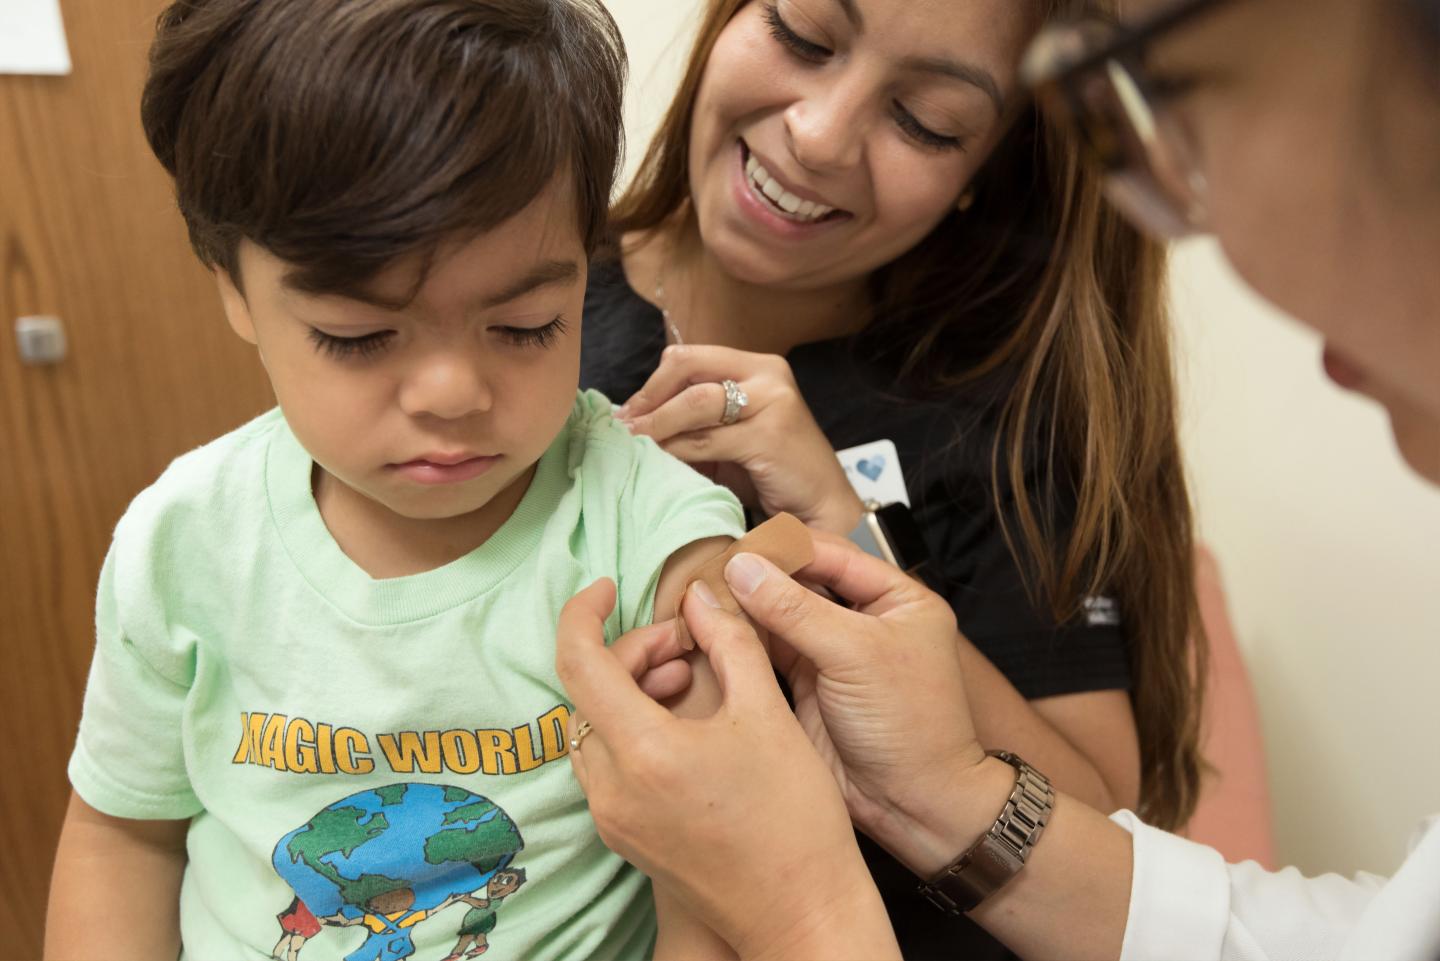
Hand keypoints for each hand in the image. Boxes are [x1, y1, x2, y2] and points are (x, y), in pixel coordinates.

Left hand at [556, 578, 895, 959]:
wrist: (802, 912)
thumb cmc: (794, 818)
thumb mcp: (767, 712)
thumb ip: (729, 641)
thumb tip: (700, 597)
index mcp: (643, 752)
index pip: (578, 661)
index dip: (583, 613)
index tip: (606, 587)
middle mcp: (612, 789)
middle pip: (588, 693)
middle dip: (632, 653)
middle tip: (688, 644)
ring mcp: (613, 819)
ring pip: (594, 728)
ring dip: (631, 690)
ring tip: (690, 679)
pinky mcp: (625, 838)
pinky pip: (608, 764)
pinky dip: (633, 729)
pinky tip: (684, 724)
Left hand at [617, 344, 864, 533]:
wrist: (820, 506)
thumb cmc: (772, 472)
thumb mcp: (730, 436)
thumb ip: (695, 421)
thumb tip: (634, 420)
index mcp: (758, 366)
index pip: (690, 357)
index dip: (653, 383)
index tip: (629, 412)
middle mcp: (768, 373)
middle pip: (688, 369)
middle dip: (649, 399)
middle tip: (624, 427)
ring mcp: (773, 401)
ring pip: (694, 403)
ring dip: (656, 425)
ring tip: (633, 444)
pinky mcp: (770, 434)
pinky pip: (706, 439)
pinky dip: (676, 450)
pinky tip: (660, 461)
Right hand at [723, 534, 992, 869]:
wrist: (914, 805)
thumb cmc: (912, 727)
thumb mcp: (856, 654)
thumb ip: (796, 609)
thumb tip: (743, 568)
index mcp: (897, 598)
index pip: (832, 555)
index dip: (784, 550)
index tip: (737, 547)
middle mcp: (864, 619)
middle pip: (801, 582)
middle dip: (758, 578)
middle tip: (709, 570)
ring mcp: (833, 653)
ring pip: (779, 616)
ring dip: (744, 608)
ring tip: (700, 596)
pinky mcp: (807, 685)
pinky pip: (768, 651)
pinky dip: (741, 640)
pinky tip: (710, 628)